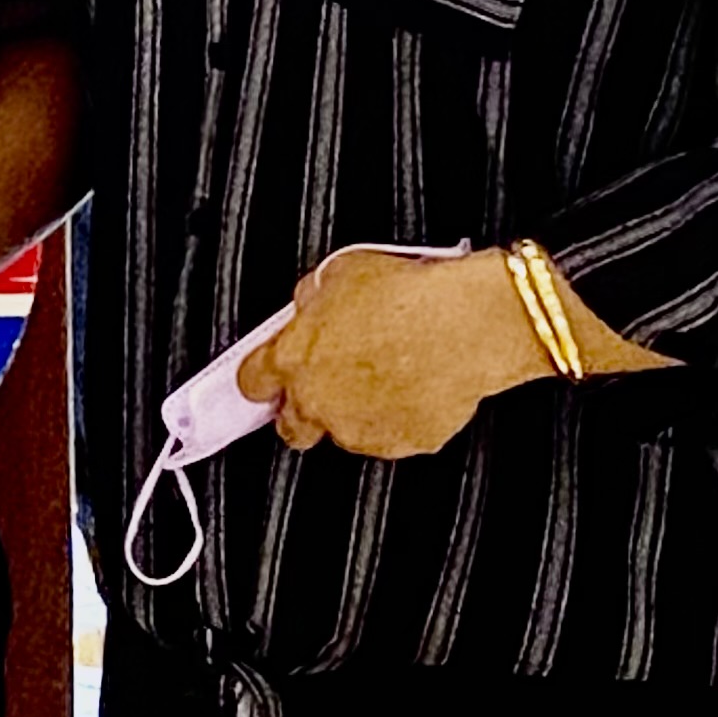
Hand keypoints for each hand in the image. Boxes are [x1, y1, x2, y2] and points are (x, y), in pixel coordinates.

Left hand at [242, 249, 546, 458]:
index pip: (251, 382)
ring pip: (343, 433)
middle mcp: (319, 401)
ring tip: (384, 377)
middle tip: (325, 384)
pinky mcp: (404, 443)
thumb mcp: (340, 273)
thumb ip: (313, 300)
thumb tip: (310, 303)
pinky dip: (399, 419)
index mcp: (293, 358)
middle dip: (302, 410)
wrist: (466, 323)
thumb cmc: (408, 294)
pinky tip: (415, 388)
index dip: (263, 376)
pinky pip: (392, 437)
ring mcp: (361, 428)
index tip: (271, 374)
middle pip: (292, 426)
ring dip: (353, 413)